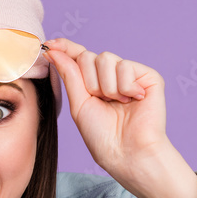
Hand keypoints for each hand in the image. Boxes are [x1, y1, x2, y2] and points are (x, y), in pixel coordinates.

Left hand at [43, 38, 168, 186]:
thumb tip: (54, 51)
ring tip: (117, 104)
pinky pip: (125, 66)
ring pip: (105, 58)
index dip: (65, 48)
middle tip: (101, 101)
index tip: (48, 44)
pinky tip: (133, 101)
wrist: (127, 152)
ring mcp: (131, 74)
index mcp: (94, 83)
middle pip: (88, 56)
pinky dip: (125, 87)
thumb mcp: (79, 104)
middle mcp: (111, 76)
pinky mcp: (148, 76)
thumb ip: (69, 76)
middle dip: (89, 81)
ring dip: (106, 86)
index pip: (78, 57)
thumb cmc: (103, 136)